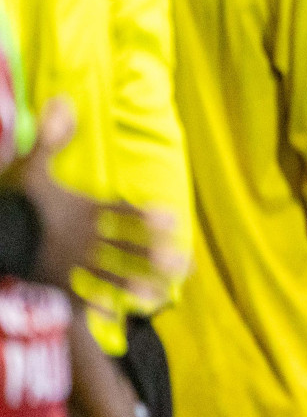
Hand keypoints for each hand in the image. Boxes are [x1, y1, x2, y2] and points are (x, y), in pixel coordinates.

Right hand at [9, 99, 184, 304]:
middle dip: (151, 256)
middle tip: (180, 265)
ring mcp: (69, 262)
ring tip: (156, 296)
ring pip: (108, 275)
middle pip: (124, 248)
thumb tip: (63, 100)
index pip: (122, 212)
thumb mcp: (32, 166)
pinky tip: (114, 316)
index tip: (173, 220)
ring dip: (133, 285)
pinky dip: (94, 306)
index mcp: (83, 210)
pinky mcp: (54, 281)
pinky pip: (77, 297)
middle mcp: (82, 238)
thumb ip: (52, 138)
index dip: (146, 217)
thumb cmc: (15, 199)